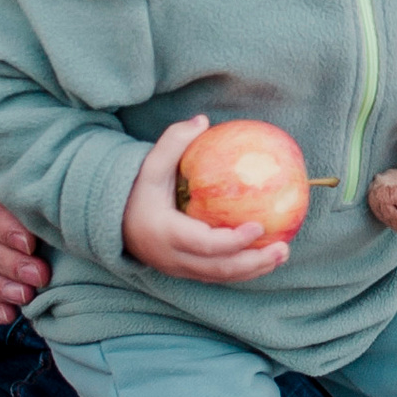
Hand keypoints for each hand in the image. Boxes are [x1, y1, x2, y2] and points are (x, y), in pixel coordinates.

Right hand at [124, 114, 294, 283]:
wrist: (114, 223)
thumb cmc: (136, 192)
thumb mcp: (149, 166)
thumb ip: (172, 142)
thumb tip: (202, 120)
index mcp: (166, 234)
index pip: (205, 245)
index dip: (234, 240)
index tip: (259, 225)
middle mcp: (174, 258)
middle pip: (220, 268)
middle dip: (254, 262)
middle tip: (283, 247)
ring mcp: (181, 270)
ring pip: (222, 276)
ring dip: (254, 269)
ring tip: (282, 253)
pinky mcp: (187, 272)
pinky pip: (218, 275)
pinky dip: (243, 269)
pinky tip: (266, 256)